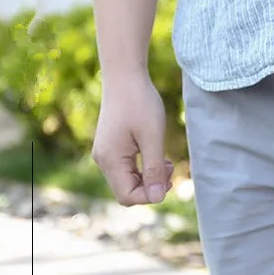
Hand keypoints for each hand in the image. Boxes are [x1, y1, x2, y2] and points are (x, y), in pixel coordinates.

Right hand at [91, 70, 173, 205]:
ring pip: (127, 179)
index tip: (169, 179)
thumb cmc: (140, 103)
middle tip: (170, 167)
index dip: (150, 195)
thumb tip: (157, 198)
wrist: (125, 76)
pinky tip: (156, 154)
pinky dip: (143, 166)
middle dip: (151, 186)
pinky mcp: (111, 146)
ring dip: (148, 176)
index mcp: (110, 160)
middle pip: (126, 190)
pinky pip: (126, 167)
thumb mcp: (153, 137)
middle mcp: (103, 160)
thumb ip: (155, 169)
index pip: (127, 196)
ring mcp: (105, 153)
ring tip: (166, 161)